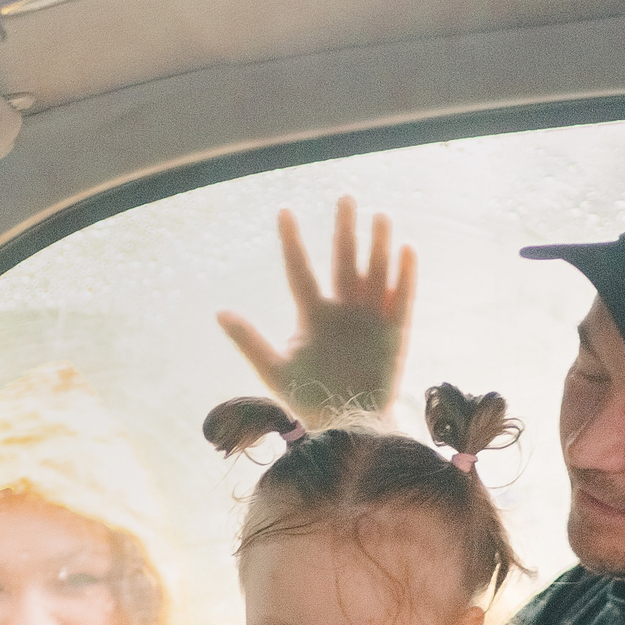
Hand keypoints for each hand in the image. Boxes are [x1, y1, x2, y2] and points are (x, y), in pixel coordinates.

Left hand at [216, 196, 414, 416]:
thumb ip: (249, 340)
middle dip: (344, 231)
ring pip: (374, 273)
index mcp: (312, 314)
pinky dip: (404, 277)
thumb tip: (218, 311)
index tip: (284, 211)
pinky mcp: (395, 333)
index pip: (299, 270)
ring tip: (378, 216)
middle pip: (343, 262)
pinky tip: (406, 251)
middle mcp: (342, 309)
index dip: (292, 242)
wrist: (345, 426)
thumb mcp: (273, 369)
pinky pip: (402, 300)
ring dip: (377, 246)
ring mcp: (370, 318)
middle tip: (345, 198)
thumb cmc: (308, 398)